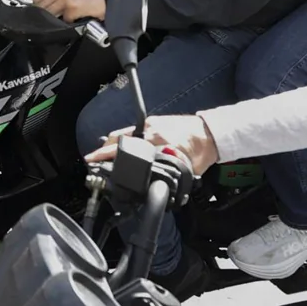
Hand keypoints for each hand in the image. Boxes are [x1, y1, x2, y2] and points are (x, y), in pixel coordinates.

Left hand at [33, 0, 104, 22]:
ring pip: (48, 15)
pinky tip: (73, 20)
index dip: (38, 8)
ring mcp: (65, 0)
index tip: (40, 14)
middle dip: (44, 16)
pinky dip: (67, 23)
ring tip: (63, 20)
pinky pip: (63, 21)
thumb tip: (42, 9)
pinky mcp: (72, 9)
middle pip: (40, 8)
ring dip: (54, 20)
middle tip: (52, 19)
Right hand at [85, 115, 220, 175]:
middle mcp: (151, 129)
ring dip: (116, 144)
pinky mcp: (156, 121)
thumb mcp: (184, 168)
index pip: (124, 146)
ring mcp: (152, 123)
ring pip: (126, 133)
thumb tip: (154, 184)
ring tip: (108, 155)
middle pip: (118, 137)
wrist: (213, 134)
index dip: (105, 154)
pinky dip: (130, 139)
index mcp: (157, 140)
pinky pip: (136, 130)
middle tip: (95, 159)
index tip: (93, 159)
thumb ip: (168, 173)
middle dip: (105, 148)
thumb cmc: (202, 151)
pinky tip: (127, 147)